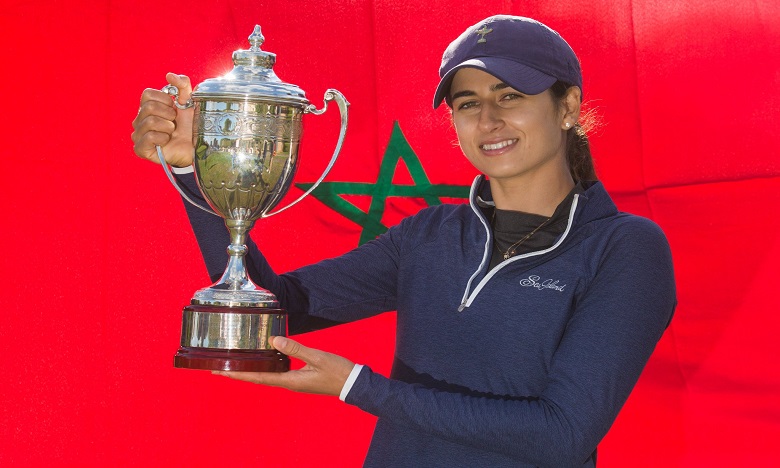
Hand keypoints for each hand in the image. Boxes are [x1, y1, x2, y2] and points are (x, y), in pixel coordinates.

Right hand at [131, 72, 194, 166]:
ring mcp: (138, 135)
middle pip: (149, 107)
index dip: (165, 100)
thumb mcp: (189, 101)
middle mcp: (139, 120)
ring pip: (150, 122)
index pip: (147, 94)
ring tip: (172, 133)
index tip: (174, 108)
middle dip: (169, 114)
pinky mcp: (140, 149)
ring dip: (168, 127)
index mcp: (147, 107)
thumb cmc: (191, 125)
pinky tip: (167, 142)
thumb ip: (182, 84)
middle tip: (174, 123)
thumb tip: (169, 75)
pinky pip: (150, 137)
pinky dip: (164, 138)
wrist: (197, 147)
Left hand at [212, 336, 355, 396]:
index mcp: (290, 380)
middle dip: (238, 374)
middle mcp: (288, 383)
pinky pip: (276, 372)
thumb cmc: (337, 371)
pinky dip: (265, 367)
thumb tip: (274, 340)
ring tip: (235, 364)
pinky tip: (263, 359)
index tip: (219, 372)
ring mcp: (294, 381)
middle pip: (257, 378)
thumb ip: (295, 348)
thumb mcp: (317, 357)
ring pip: (266, 375)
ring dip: (250, 370)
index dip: (238, 375)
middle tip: (218, 368)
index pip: (258, 377)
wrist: (353, 383)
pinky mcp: (299, 377)